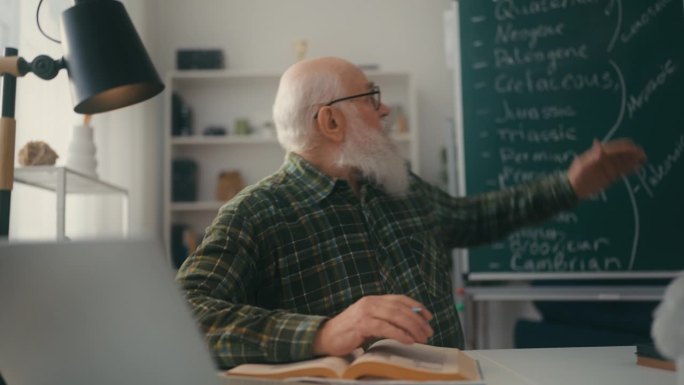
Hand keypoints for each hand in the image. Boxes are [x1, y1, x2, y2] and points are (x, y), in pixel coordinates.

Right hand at [312, 295, 433, 356]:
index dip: (416, 306)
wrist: (327, 337)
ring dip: (412, 327)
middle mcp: (370, 302)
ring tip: (422, 337)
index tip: (429, 316)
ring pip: (395, 316)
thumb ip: (385, 318)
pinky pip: (385, 328)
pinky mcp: (362, 324)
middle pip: (400, 308)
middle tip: (429, 331)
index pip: (400, 299)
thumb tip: (409, 325)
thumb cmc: (349, 331)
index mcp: (373, 299)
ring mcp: (365, 312)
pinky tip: (409, 340)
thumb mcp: (369, 320)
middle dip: (417, 320)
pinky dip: (400, 334)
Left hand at [567, 138, 645, 198]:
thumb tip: (599, 144)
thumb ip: (593, 155)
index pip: (613, 147)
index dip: (623, 147)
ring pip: (623, 161)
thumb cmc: (576, 174)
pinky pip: (622, 170)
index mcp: (598, 153)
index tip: (634, 147)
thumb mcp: (583, 164)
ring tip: (643, 159)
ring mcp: (609, 167)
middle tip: (642, 154)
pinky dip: (630, 168)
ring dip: (633, 159)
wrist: (573, 189)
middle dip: (631, 152)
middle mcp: (605, 158)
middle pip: (621, 153)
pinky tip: (638, 167)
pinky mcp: (611, 176)